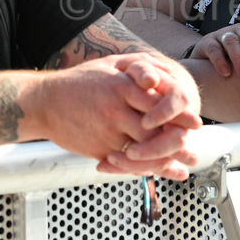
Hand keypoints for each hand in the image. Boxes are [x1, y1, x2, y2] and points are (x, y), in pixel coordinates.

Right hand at [37, 54, 202, 180]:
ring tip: (182, 166)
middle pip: (156, 131)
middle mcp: (115, 110)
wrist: (44, 102)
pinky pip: (125, 163)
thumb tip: (159, 78)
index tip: (195, 123)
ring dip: (166, 161)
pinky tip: (158, 172)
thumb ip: (134, 72)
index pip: (160, 103)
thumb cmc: (77, 83)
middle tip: (192, 150)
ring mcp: (106, 132)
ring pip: (144, 151)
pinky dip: (144, 170)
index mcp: (121, 86)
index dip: (180, 115)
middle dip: (178, 143)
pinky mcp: (98, 149)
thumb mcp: (108, 67)